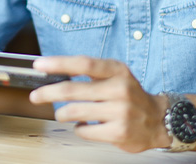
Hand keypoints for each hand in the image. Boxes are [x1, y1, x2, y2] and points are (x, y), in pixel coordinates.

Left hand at [28, 56, 169, 152]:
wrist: (160, 120)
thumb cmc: (130, 96)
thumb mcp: (116, 76)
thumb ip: (91, 74)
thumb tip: (55, 74)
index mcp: (117, 71)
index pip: (83, 64)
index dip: (58, 63)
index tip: (38, 65)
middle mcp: (119, 89)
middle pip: (72, 90)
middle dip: (48, 93)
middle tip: (35, 96)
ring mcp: (120, 111)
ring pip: (74, 112)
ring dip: (62, 113)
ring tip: (62, 113)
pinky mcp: (118, 132)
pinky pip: (84, 130)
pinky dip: (78, 128)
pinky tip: (83, 125)